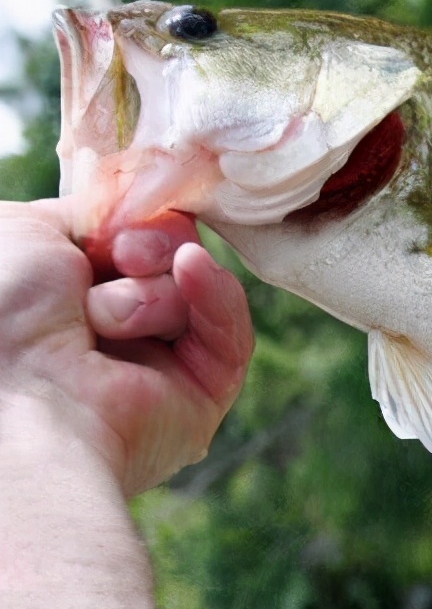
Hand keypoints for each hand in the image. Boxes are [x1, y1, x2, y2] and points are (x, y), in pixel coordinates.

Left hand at [0, 197, 252, 495]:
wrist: (19, 395)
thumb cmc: (0, 312)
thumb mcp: (21, 230)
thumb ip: (83, 212)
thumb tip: (131, 216)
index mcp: (64, 302)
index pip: (127, 240)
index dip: (129, 217)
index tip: (112, 217)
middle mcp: (112, 337)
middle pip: (169, 255)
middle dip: (147, 245)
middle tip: (116, 259)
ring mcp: (161, 366)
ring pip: (193, 288)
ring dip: (149, 289)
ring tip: (104, 320)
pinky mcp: (205, 393)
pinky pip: (231, 328)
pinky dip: (214, 293)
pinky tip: (192, 272)